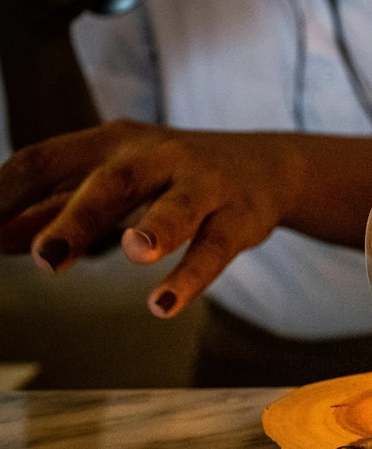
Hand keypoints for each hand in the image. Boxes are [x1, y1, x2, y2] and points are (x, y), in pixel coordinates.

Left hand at [0, 120, 302, 316]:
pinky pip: (216, 248)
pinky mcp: (240, 219)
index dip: (6, 194)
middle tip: (43, 258)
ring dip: (157, 228)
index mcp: (112, 143)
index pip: (47, 160)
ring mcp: (204, 185)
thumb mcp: (114, 180)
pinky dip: (191, 276)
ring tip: (135, 252)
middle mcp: (158, 156)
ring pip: (179, 206)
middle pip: (112, 181)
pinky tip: (163, 305)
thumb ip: (54, 206)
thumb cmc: (174, 176)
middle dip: (77, 219)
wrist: (268, 166)